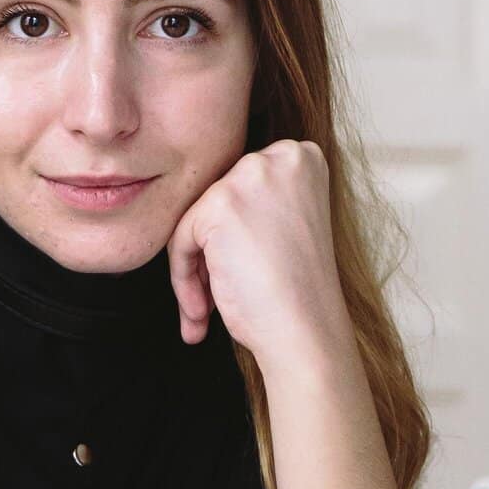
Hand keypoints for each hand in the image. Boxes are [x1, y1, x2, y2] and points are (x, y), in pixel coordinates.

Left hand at [166, 140, 350, 368]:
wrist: (308, 331)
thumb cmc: (299, 293)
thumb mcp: (287, 226)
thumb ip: (254, 206)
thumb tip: (207, 209)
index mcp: (303, 158)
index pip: (242, 189)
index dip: (233, 237)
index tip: (240, 272)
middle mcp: (281, 157)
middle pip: (217, 202)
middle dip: (211, 253)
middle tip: (216, 297)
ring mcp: (251, 176)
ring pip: (195, 221)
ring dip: (195, 271)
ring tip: (205, 311)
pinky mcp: (221, 203)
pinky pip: (180, 240)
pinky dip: (184, 279)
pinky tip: (203, 311)